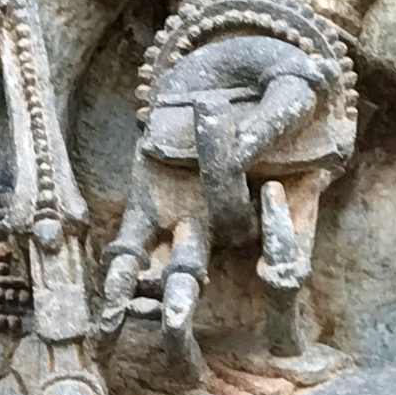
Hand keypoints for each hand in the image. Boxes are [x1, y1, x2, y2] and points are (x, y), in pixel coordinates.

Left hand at [101, 30, 336, 345]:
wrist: (227, 67)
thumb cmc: (273, 75)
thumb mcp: (292, 80)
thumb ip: (282, 108)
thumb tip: (248, 144)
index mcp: (288, 205)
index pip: (292, 256)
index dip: (283, 262)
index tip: (274, 257)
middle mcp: (241, 224)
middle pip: (221, 270)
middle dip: (202, 296)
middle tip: (178, 321)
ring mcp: (194, 221)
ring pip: (182, 273)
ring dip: (162, 300)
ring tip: (136, 327)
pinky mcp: (150, 208)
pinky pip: (134, 250)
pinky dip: (118, 275)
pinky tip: (103, 309)